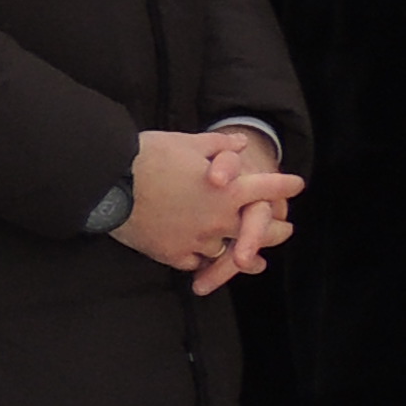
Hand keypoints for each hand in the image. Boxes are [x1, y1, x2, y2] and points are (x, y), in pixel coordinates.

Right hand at [117, 129, 300, 295]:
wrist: (108, 182)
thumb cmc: (149, 156)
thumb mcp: (188, 143)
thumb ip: (220, 146)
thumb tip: (240, 143)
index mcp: (229, 190)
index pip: (269, 187)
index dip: (285, 185)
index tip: (296, 185)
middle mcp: (219, 219)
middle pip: (260, 230)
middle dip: (276, 230)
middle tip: (285, 228)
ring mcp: (197, 240)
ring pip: (227, 251)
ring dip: (238, 250)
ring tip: (248, 255)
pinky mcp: (172, 253)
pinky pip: (195, 262)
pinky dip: (201, 260)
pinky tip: (205, 261)